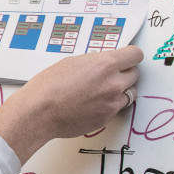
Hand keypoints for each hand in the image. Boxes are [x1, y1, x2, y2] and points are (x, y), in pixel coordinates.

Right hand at [0, 45, 144, 164]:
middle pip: (135, 74)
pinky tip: (91, 103)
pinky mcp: (106, 118)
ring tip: (100, 91)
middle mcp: (113, 84)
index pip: (135, 55)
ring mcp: (112, 103)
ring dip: (120, 91)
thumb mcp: (73, 62)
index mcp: (106, 64)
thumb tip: (105, 64)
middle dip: (124, 73)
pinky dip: (108, 105)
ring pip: (130, 93)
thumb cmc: (48, 87)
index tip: (127, 58)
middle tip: (109, 76)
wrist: (38, 113)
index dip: (130, 56)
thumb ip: (95, 62)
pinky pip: (116, 108)